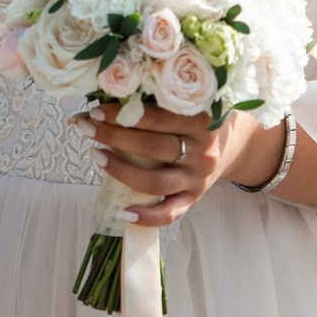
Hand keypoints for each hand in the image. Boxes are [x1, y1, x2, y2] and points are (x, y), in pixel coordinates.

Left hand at [72, 102, 279, 226]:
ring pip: (156, 180)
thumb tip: (89, 106)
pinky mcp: (194, 198)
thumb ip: (147, 100)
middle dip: (113, 137)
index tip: (94, 110)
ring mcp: (198, 178)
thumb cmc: (193, 117)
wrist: (231, 146)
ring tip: (96, 156)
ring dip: (121, 170)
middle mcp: (202, 151)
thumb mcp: (182, 102)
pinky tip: (123, 212)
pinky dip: (146, 217)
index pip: (156, 116)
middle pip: (152, 147)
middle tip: (86, 127)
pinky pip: (170, 213)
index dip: (123, 114)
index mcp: (201, 119)